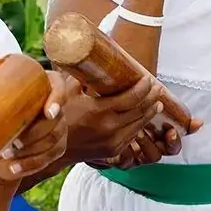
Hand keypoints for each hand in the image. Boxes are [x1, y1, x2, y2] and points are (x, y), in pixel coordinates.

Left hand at [0, 46, 69, 181]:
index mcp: (41, 85)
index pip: (58, 86)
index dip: (57, 99)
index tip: (47, 112)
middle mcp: (55, 106)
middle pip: (56, 120)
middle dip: (34, 134)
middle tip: (11, 141)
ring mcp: (58, 129)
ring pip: (52, 141)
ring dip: (30, 151)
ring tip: (6, 155)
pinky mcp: (54, 149)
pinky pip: (48, 159)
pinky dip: (30, 165)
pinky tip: (13, 168)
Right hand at [64, 72, 200, 164]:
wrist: (53, 149)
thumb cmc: (59, 118)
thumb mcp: (67, 93)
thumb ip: (81, 77)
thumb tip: (92, 59)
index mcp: (99, 111)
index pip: (132, 97)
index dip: (143, 87)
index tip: (147, 78)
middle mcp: (110, 128)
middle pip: (140, 110)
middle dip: (152, 97)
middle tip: (157, 87)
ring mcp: (113, 141)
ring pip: (140, 124)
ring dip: (151, 111)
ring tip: (157, 101)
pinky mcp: (114, 151)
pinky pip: (133, 136)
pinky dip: (141, 124)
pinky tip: (145, 117)